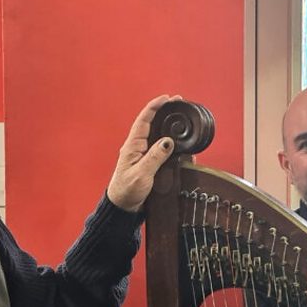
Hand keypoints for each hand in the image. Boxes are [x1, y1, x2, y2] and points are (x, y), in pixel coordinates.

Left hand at [106, 94, 179, 211]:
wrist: (123, 207)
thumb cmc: (127, 191)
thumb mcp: (142, 174)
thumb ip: (155, 157)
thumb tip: (168, 141)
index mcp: (133, 145)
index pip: (144, 119)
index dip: (155, 106)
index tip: (167, 98)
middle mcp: (138, 147)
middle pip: (153, 123)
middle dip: (166, 112)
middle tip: (180, 103)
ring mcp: (144, 154)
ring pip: (158, 135)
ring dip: (170, 127)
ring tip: (183, 119)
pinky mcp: (150, 163)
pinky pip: (162, 149)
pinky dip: (173, 144)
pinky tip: (183, 145)